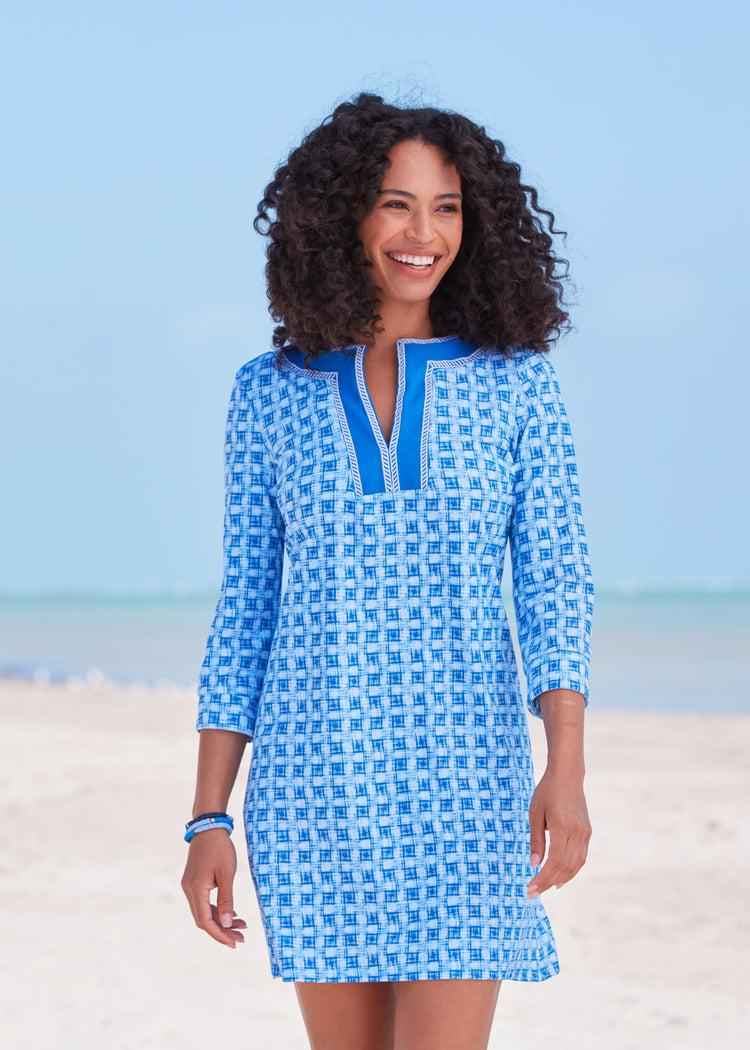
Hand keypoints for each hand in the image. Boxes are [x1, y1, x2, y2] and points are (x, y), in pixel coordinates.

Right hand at [181, 829, 246, 947]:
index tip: (234, 943)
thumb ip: (226, 900)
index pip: (205, 921)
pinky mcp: (194, 882)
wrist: (208, 826)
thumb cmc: (220, 848)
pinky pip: (204, 902)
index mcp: (196, 889)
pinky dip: (216, 910)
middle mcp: (189, 890)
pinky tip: (231, 914)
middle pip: (203, 920)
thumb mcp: (227, 874)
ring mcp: (190, 886)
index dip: (219, 935)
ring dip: (221, 921)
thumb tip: (226, 923)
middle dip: (222, 930)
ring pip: (203, 912)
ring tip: (241, 926)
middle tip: (241, 938)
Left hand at [526, 769, 590, 897]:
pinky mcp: (587, 832)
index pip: (554, 862)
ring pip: (575, 865)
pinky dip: (570, 870)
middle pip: (565, 867)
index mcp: (564, 827)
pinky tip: (560, 877)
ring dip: (561, 879)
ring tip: (545, 888)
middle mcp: (578, 833)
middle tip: (533, 893)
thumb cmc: (546, 792)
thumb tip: (534, 865)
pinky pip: (580, 857)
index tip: (530, 889)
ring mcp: (585, 833)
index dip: (543, 878)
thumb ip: (536, 841)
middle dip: (549, 882)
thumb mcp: (535, 814)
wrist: (567, 775)